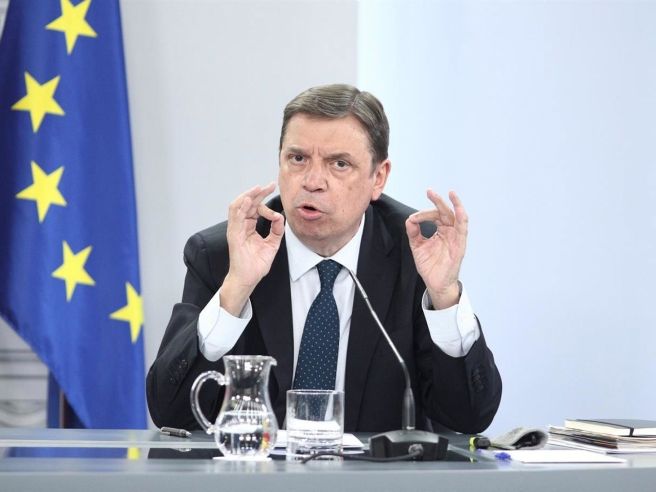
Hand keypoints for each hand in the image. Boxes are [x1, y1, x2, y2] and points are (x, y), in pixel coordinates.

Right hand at [220, 183, 284, 314]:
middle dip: (257, 193)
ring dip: (247, 196)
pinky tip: (247, 200)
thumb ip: (277, 230)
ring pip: (237, 207)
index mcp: (248, 227)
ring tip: (257, 188)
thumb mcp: (272, 244)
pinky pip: (235, 219)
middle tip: (269, 185)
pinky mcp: (234, 237)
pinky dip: (240, 208)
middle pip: (246, 204)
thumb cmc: (256, 264)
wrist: (249, 279)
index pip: (254, 208)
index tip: (275, 199)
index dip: (264, 201)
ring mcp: (236, 230)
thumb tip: (280, 217)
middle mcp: (240, 226)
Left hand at [405, 190, 467, 308]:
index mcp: (441, 231)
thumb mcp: (417, 246)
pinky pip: (463, 231)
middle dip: (438, 201)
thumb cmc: (430, 266)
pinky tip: (459, 211)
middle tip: (429, 191)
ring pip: (458, 218)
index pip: (434, 216)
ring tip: (451, 194)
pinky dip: (462, 219)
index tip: (413, 219)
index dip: (423, 214)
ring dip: (455, 205)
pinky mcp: (460, 246)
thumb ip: (414, 232)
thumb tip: (410, 220)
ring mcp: (456, 238)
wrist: (435, 283)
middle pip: (446, 212)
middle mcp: (450, 232)